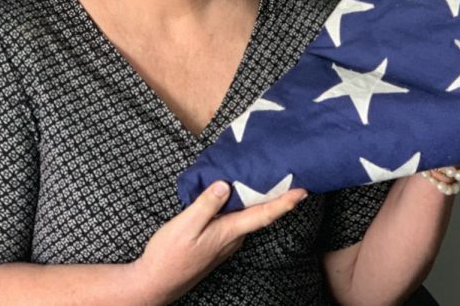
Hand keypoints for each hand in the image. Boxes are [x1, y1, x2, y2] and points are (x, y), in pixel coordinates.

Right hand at [132, 181, 307, 302]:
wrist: (156, 283)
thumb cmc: (169, 255)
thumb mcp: (185, 226)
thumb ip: (206, 205)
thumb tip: (224, 185)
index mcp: (229, 232)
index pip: (263, 215)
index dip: (284, 203)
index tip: (303, 191)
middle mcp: (233, 238)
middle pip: (260, 214)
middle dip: (277, 196)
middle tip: (290, 176)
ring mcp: (226, 242)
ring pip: (248, 217)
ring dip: (259, 200)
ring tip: (267, 178)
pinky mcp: (216, 242)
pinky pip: (236, 220)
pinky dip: (242, 206)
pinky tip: (237, 195)